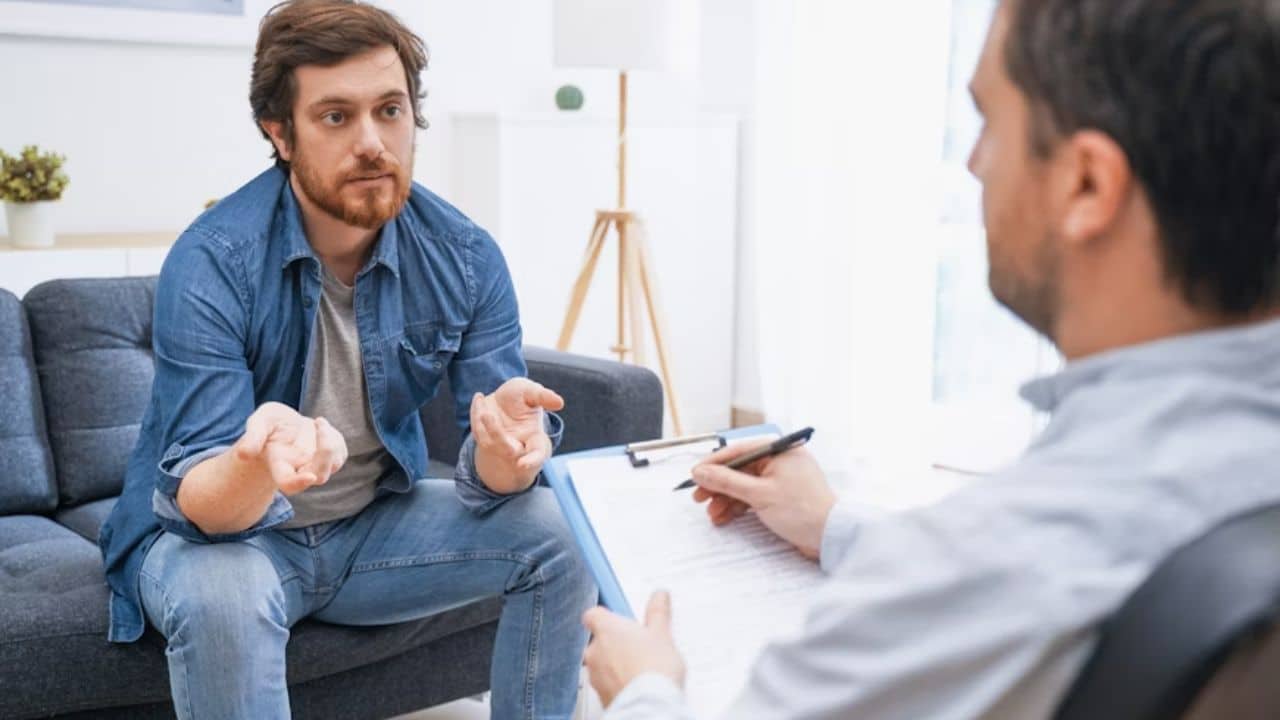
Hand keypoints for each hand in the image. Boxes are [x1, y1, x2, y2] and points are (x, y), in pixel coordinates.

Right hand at [232, 402, 347, 494]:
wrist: (284, 424)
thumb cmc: (269, 425)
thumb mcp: (259, 422)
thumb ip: (253, 436)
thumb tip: (244, 454)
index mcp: (279, 465)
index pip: (289, 483)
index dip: (299, 483)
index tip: (309, 477)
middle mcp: (299, 469)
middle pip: (319, 476)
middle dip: (325, 451)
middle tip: (319, 422)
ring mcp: (316, 466)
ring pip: (333, 465)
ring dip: (331, 442)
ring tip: (318, 422)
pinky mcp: (331, 458)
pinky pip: (340, 453)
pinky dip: (336, 438)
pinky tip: (322, 427)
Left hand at [470, 377, 564, 493]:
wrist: (502, 400)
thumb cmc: (521, 398)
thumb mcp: (532, 392)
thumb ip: (543, 397)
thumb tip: (559, 402)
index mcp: (535, 439)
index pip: (537, 454)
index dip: (532, 461)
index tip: (522, 466)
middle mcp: (517, 446)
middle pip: (507, 449)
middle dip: (496, 434)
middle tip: (487, 415)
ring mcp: (498, 445)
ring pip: (488, 441)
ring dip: (482, 421)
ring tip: (482, 400)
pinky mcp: (483, 439)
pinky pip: (477, 431)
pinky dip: (475, 414)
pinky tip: (479, 398)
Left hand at [583, 592, 685, 707]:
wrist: (649, 705)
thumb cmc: (652, 669)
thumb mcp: (662, 634)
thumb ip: (657, 612)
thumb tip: (659, 597)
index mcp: (606, 629)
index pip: (593, 614)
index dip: (607, 615)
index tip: (621, 617)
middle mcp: (595, 651)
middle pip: (600, 640)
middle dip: (617, 642)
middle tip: (640, 644)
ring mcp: (595, 674)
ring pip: (602, 663)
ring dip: (616, 663)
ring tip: (642, 666)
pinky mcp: (600, 695)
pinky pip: (606, 683)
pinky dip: (618, 682)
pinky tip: (637, 683)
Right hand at [691, 440, 835, 558]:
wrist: (832, 536)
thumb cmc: (803, 511)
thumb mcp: (759, 494)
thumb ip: (727, 481)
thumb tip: (701, 472)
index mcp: (779, 451)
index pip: (739, 451)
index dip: (714, 463)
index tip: (695, 475)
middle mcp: (781, 461)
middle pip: (740, 469)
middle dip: (718, 485)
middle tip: (699, 497)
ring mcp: (782, 480)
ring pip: (745, 485)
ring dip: (726, 499)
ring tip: (712, 513)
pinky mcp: (782, 497)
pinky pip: (754, 496)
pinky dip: (739, 506)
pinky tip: (724, 517)